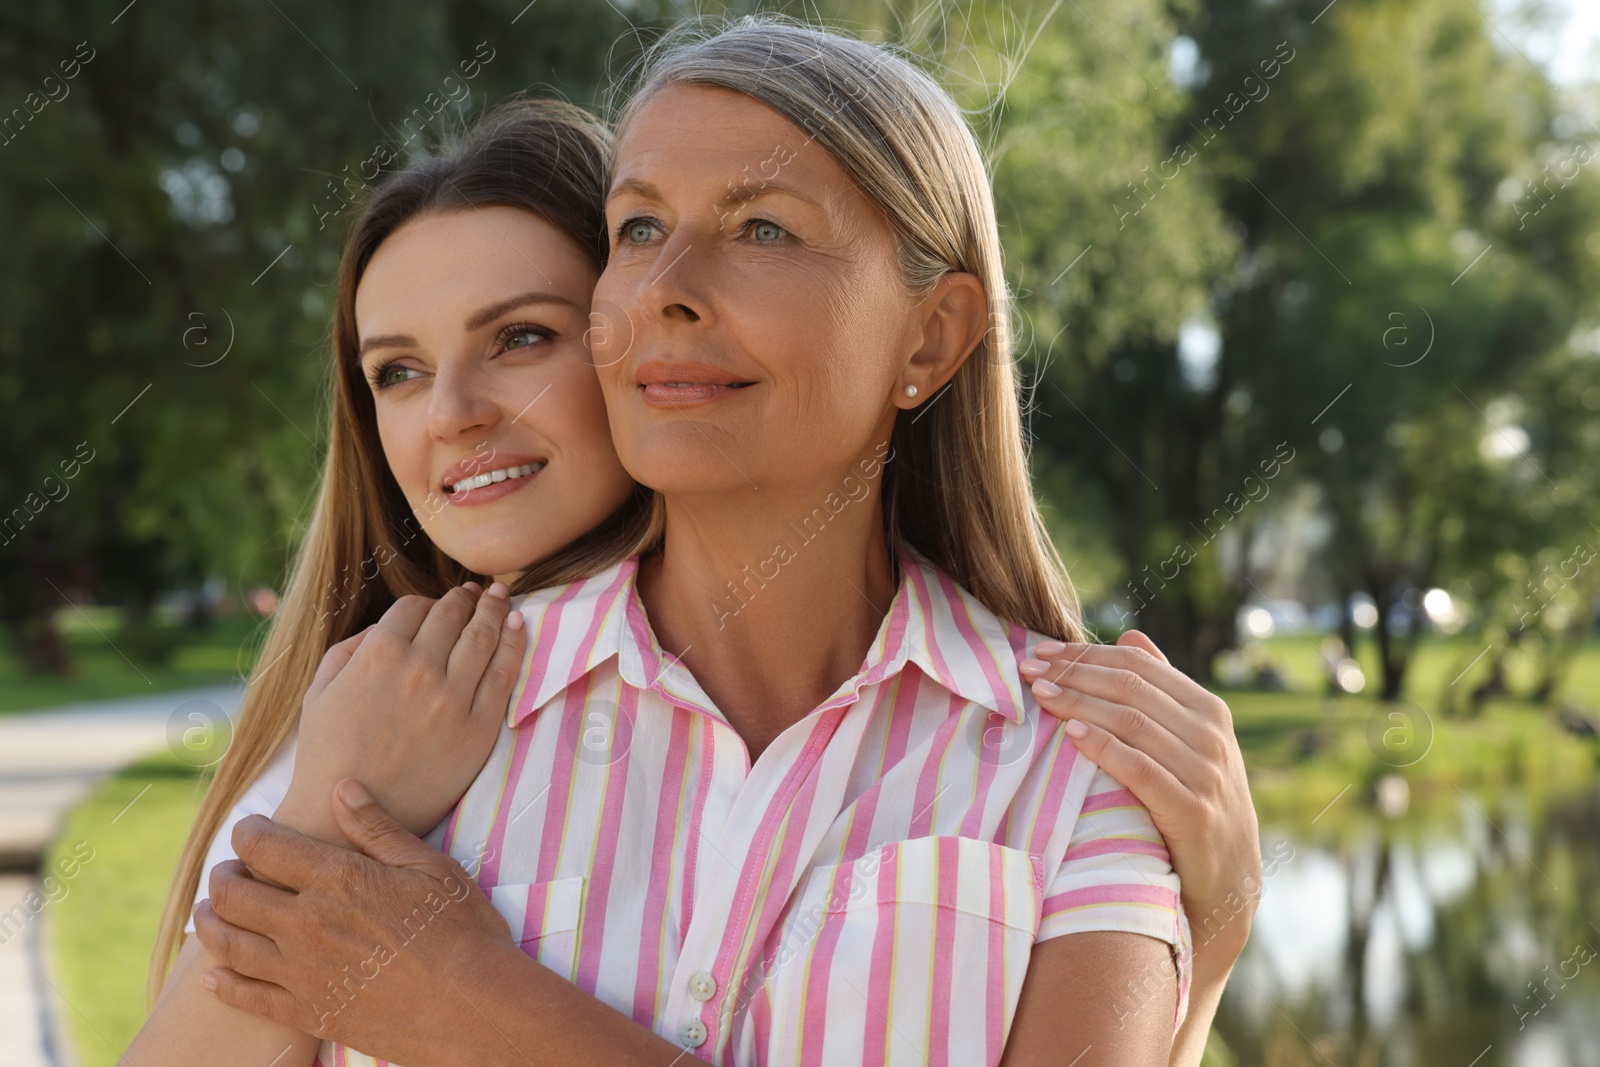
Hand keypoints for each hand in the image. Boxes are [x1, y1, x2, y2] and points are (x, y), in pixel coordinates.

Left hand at [194, 779, 517, 1061]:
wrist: (473, 1008)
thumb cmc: (462, 930)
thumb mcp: (429, 866)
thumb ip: (378, 828)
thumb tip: (342, 788)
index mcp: (337, 879)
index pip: (263, 845)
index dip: (247, 830)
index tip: (250, 828)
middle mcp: (307, 924)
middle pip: (232, 893)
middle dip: (222, 874)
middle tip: (229, 870)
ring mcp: (302, 973)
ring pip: (228, 944)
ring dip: (209, 923)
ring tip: (209, 913)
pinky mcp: (308, 1014)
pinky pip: (246, 998)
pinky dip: (221, 983)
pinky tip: (213, 975)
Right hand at [280, 582, 525, 842]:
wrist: (344, 818)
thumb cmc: (327, 754)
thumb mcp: (319, 690)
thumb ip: (351, 649)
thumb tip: (386, 628)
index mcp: (380, 652)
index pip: (414, 607)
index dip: (427, 602)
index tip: (439, 602)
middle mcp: (421, 668)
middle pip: (454, 615)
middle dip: (467, 598)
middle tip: (480, 591)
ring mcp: (454, 698)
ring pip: (484, 637)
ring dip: (496, 610)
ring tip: (502, 598)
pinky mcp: (479, 728)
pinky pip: (505, 675)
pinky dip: (515, 644)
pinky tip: (519, 627)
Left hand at [1018, 631, 1261, 968]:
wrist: (1229, 878)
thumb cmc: (1196, 799)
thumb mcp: (1188, 740)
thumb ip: (1161, 688)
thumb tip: (1128, 634)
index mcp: (1208, 710)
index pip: (1139, 666)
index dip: (1088, 654)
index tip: (1042, 651)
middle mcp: (1210, 736)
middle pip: (1131, 689)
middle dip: (1075, 674)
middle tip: (1028, 669)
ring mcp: (1204, 774)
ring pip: (1132, 723)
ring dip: (1080, 703)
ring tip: (1039, 695)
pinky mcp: (1191, 813)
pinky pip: (1140, 770)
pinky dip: (1103, 747)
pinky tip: (1071, 733)